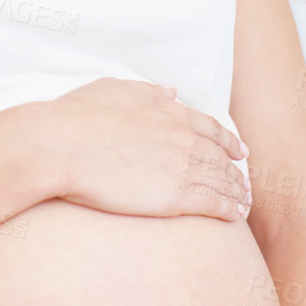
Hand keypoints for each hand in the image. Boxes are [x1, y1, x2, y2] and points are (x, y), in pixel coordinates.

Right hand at [33, 78, 251, 222]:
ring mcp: (182, 167)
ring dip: (237, 193)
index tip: (239, 152)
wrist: (61, 145)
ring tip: (244, 204)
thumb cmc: (77, 117)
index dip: (228, 142)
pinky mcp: (175, 196)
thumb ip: (148, 92)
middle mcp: (182, 138)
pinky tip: (236, 216)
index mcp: (170, 112)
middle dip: (235, 173)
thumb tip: (170, 91)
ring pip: (221, 182)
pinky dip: (230, 210)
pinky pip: (214, 204)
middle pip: (220, 158)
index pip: (210, 129)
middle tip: (244, 185)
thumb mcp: (115, 89)